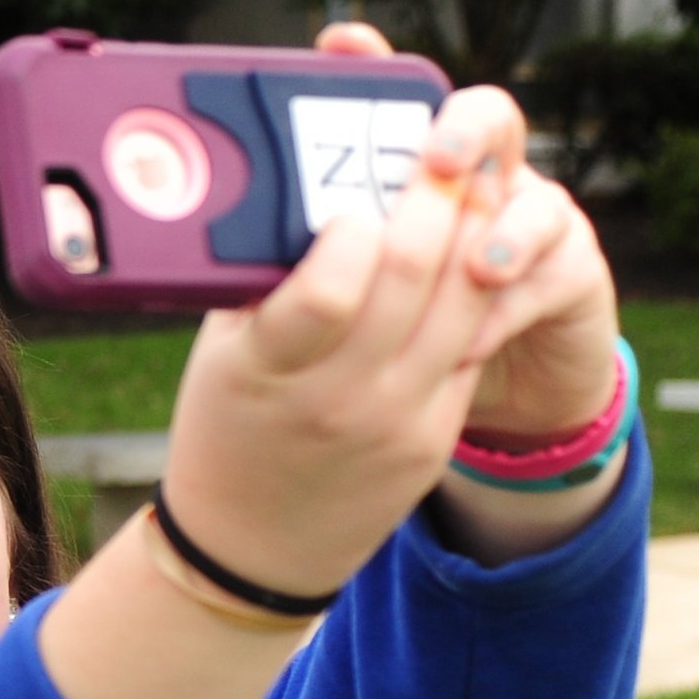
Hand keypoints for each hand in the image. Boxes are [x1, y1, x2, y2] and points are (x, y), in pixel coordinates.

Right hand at [154, 43, 536, 600]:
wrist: (251, 546)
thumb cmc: (226, 426)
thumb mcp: (221, 354)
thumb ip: (259, 279)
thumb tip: (305, 183)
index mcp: (265, 372)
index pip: (328, 291)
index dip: (355, 231)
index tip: (357, 197)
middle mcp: (337, 399)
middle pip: (416, 278)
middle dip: (437, 200)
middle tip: (443, 152)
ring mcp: (395, 421)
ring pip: (465, 303)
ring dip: (476, 232)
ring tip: (474, 186)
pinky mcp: (434, 439)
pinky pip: (472, 345)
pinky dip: (478, 290)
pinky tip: (474, 252)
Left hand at [316, 22, 619, 440]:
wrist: (445, 393)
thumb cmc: (379, 327)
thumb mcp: (331, 282)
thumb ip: (297, 240)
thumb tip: (225, 218)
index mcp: (418, 167)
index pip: (404, 91)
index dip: (377, 65)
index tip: (343, 48)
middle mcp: (484, 177)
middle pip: (488, 119)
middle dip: (462, 135)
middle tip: (434, 163)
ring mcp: (536, 222)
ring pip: (537, 202)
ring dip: (505, 234)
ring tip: (478, 267)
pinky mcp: (570, 277)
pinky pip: (552, 280)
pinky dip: (510, 310)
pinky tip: (473, 343)